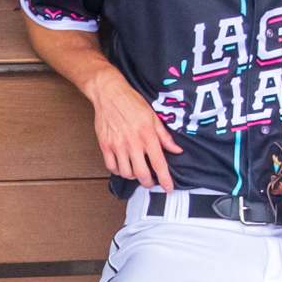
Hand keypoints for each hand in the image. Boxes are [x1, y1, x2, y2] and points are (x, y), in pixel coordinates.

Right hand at [87, 72, 179, 190]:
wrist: (109, 93)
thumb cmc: (131, 102)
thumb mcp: (153, 116)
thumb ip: (164, 136)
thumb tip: (176, 150)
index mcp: (147, 135)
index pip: (159, 163)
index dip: (165, 179)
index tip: (168, 188)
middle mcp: (132, 143)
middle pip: (142, 174)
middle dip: (148, 182)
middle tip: (151, 181)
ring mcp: (117, 145)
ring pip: (126, 173)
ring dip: (133, 176)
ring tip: (137, 171)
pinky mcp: (105, 145)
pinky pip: (112, 167)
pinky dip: (119, 171)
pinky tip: (123, 166)